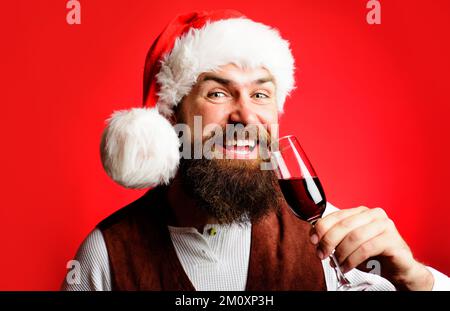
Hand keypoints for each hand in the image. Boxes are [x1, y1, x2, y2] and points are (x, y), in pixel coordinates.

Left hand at [310, 206, 433, 289]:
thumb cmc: (374, 255)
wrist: (400, 268)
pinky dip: (353, 259)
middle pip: (343, 225)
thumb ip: (335, 239)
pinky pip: (366, 248)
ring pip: (354, 237)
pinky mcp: (392, 239)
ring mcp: (385, 225)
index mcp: (361, 212)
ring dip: (342, 253)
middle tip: (323, 254)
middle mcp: (374, 215)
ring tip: (338, 264)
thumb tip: (316, 241)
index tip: (313, 241)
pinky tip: (348, 267)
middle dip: (329, 241)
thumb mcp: (349, 245)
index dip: (321, 228)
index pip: (336, 215)